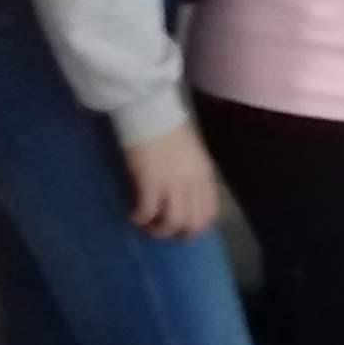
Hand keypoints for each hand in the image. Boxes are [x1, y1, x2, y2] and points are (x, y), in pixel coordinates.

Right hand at [123, 120, 219, 240]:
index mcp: (205, 175)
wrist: (151, 110)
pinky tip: (133, 216)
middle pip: (192, 223)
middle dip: (178, 234)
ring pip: (172, 223)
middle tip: (163, 231)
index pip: (210, 213)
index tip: (183, 230)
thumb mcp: (192, 154)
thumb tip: (184, 195)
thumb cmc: (169, 127)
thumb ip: (193, 175)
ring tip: (147, 225)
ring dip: (158, 230)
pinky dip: (140, 218)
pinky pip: (147, 212)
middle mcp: (193, 183)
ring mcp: (172, 184)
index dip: (197, 228)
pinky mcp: (150, 183)